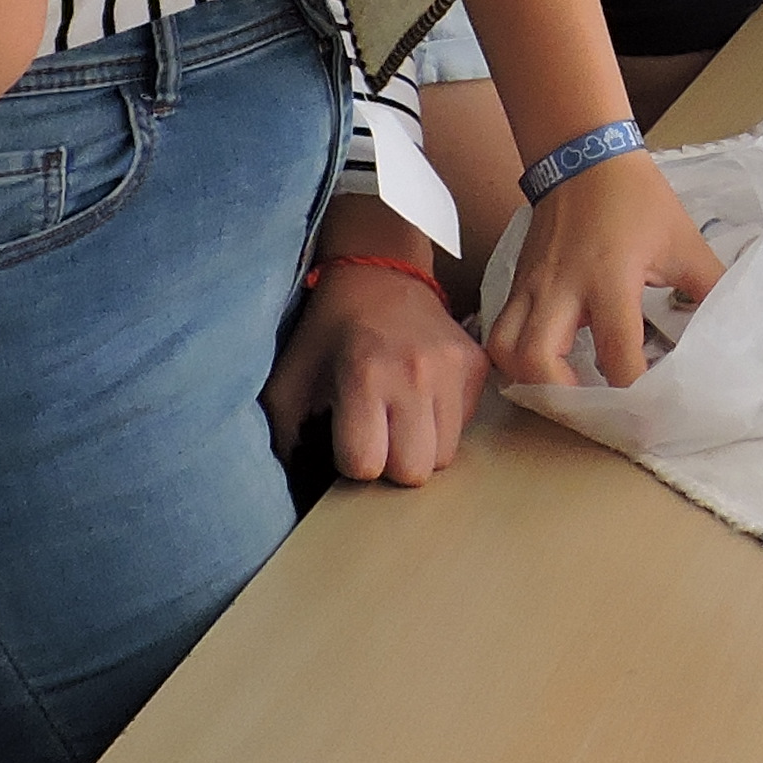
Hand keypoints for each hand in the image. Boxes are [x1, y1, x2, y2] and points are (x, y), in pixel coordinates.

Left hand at [262, 255, 485, 485]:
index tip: (347, 438)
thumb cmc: (328, 332)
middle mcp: (415, 373)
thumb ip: (286, 439)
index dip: (352, 461)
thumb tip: (300, 489)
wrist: (379, 274)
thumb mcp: (288, 382)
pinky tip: (421, 400)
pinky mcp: (477, 365)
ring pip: (446, 456)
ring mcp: (453, 368)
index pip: (367, 465)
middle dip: (392, 465)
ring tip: (400, 420)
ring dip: (420, 448)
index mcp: (364, 375)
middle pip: (414, 471)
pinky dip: (443, 424)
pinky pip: (465, 425)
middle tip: (378, 437)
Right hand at [485, 145, 721, 391]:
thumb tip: (732, 328)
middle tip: (592, 405)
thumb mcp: (683, 243)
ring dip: (530, 379)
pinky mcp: (516, 283)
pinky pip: (499, 330)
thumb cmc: (637, 200)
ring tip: (564, 388)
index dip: (633, 390)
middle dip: (562, 396)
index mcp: (609, 279)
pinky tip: (547, 361)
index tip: (652, 410)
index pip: (615, 352)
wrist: (583, 156)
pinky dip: (515, 356)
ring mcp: (531, 286)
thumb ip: (708, 287)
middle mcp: (561, 288)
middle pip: (536, 361)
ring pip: (504, 349)